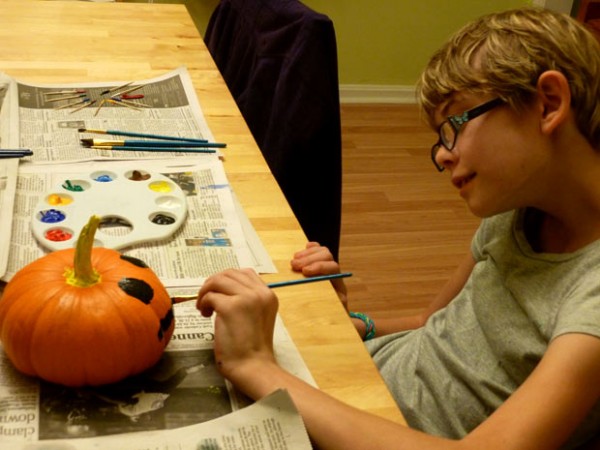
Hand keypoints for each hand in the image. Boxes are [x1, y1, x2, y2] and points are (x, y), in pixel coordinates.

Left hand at [196, 269, 278, 392]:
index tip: (219, 292)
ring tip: (204, 307)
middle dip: (214, 282)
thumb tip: (224, 291)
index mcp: (268, 295)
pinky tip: (205, 315)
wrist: (253, 367)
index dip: (228, 279)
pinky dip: (203, 303)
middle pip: (230, 273)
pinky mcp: (230, 308)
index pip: (245, 273)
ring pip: (218, 280)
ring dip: (206, 291)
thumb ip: (248, 301)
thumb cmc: (253, 349)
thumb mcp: (258, 317)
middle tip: (207, 298)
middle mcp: (260, 293)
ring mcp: (246, 298)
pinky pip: (210, 296)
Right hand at [291, 242, 347, 308]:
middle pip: (327, 256)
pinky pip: (318, 250)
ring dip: (307, 254)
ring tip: (293, 261)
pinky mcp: (319, 264)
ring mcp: (327, 266)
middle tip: (293, 265)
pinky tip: (305, 247)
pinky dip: (311, 248)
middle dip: (309, 259)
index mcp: (338, 284)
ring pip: (322, 251)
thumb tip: (328, 298)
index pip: (333, 267)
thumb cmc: (329, 314)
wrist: (332, 314)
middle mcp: (334, 272)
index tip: (305, 271)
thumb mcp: (331, 312)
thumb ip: (331, 305)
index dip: (319, 267)